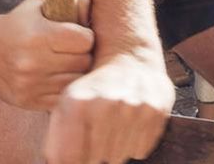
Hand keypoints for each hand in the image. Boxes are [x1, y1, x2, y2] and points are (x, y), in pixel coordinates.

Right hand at [0, 0, 96, 109]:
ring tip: (64, 64)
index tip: (78, 35)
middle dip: (82, 55)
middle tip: (73, 51)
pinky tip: (55, 78)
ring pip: (75, 82)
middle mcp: (33, 62)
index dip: (86, 36)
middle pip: (83, 63)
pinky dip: (62, 89)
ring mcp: (30, 85)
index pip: (85, 41)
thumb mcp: (40, 2)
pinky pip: (61, 99)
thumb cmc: (19, 23)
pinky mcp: (27, 101)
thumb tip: (93, 13)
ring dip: (75, 73)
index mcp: (39, 36)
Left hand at [43, 52, 174, 163]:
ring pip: (118, 157)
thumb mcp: (66, 105)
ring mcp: (133, 107)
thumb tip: (57, 163)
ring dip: (114, 149)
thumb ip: (58, 138)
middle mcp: (106, 104)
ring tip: (114, 128)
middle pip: (94, 160)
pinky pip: (140, 150)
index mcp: (77, 103)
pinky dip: (134, 144)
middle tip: (96, 136)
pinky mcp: (155, 111)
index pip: (69, 159)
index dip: (71, 160)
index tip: (75, 154)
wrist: (131, 60)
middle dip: (93, 154)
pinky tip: (131, 125)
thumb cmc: (94, 89)